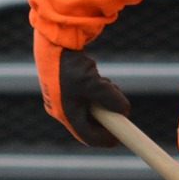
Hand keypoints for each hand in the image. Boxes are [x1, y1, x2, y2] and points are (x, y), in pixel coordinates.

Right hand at [34, 30, 130, 147]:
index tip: (123, 135)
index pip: (88, 137)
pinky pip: (87, 95)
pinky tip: (99, 78)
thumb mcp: (95, 83)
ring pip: (91, 107)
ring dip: (105, 100)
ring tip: (108, 85)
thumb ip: (112, 99)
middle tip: (120, 106)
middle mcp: (62, 108)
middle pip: (91, 123)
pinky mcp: (67, 85)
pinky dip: (98, 90)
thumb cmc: (69, 64)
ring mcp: (64, 96)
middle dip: (108, 115)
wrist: (53, 40)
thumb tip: (125, 111)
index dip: (107, 139)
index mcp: (65, 114)